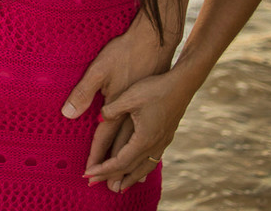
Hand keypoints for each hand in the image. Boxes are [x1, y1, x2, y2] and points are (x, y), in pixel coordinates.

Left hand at [84, 71, 193, 191]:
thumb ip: (112, 110)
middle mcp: (154, 145)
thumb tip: (99, 119)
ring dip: (129, 178)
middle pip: (130, 169)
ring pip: (144, 168)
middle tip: (94, 184)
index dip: (103, 169)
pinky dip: (142, 169)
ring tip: (119, 187)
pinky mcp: (166, 136)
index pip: (120, 162)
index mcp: (144, 138)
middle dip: (111, 177)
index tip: (87, 174)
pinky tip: (139, 169)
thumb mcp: (130, 96)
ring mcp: (162, 142)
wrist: (182, 83)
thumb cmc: (155, 88)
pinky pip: (152, 160)